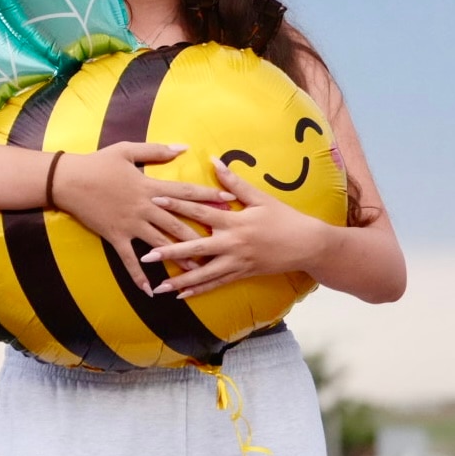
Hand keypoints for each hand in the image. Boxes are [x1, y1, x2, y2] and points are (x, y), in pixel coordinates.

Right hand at [51, 143, 231, 294]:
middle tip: (224, 243)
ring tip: (197, 272)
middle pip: (178, 223)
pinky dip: (139, 275)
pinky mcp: (115, 236)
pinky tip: (150, 290)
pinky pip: (129, 260)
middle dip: (202, 233)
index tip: (228, 201)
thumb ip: (157, 150)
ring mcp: (130, 224)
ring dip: (179, 258)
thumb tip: (183, 147)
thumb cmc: (97, 162)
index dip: (207, 196)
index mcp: (149, 186)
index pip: (185, 193)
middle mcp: (144, 207)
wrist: (68, 180)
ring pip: (160, 244)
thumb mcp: (127, 150)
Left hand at [138, 157, 328, 298]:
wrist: (307, 244)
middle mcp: (233, 244)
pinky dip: (199, 290)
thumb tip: (214, 160)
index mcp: (235, 221)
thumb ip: (234, 182)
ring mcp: (237, 262)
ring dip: (180, 281)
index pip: (200, 211)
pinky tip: (181, 295)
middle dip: (170, 253)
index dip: (177, 205)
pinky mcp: (242, 274)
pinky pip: (216, 284)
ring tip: (158, 286)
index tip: (155, 201)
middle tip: (147, 256)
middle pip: (195, 249)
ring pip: (204, 275)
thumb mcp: (260, 197)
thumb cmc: (284, 217)